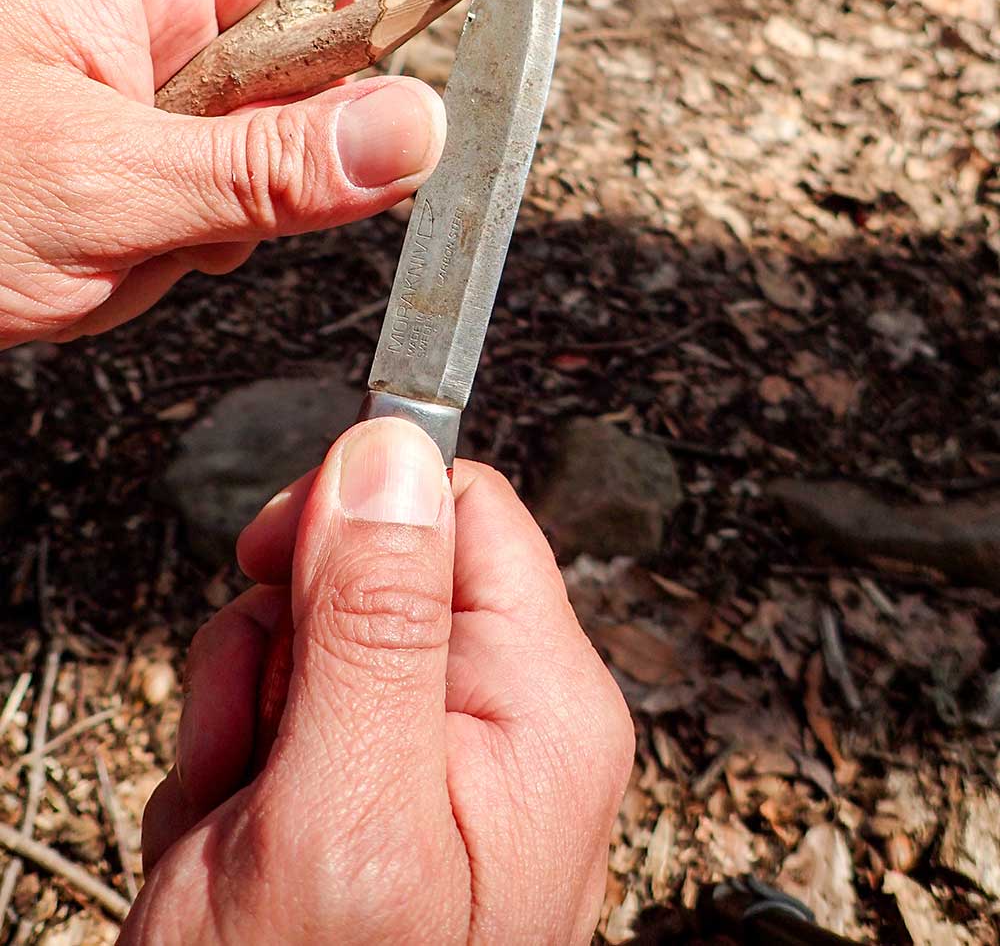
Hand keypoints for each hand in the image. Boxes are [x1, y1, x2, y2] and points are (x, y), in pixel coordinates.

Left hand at [0, 0, 444, 344]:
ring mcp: (116, 86)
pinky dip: (158, 251)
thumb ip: (271, 166)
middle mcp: (129, 13)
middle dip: (245, 180)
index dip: (353, 75)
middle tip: (171, 216)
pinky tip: (91, 258)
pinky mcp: (105, 151)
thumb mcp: (105, 184)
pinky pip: (193, 203)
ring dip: (193, 228)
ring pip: (243, 165)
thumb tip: (417, 131)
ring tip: (103, 242)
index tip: (374, 154)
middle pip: (288, 92)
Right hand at [126, 419, 633, 944]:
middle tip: (263, 745)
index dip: (356, 518)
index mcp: (540, 702)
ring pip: (309, 637)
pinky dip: (232, 766)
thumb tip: (392, 452)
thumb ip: (373, 622)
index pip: (460, 509)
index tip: (278, 575)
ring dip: (244, 714)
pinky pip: (281, 708)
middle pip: (375, 570)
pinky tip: (234, 848)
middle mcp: (504, 717)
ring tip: (241, 824)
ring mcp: (436, 757)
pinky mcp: (371, 788)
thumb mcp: (344, 807)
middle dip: (282, 641)